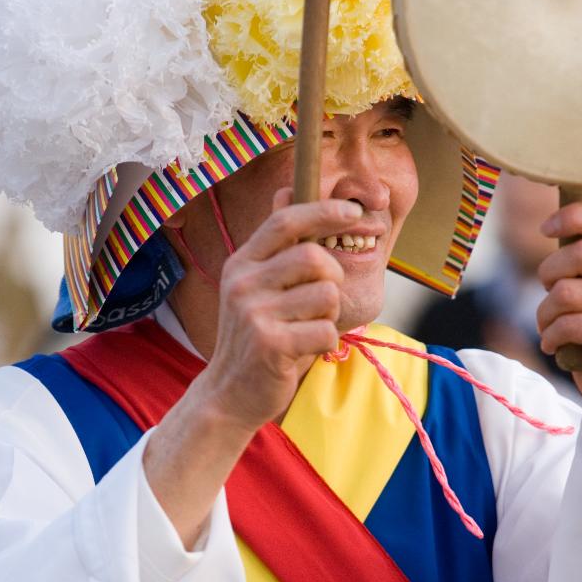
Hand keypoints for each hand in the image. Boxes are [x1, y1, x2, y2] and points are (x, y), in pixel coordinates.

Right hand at [196, 188, 360, 434]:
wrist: (229, 392)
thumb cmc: (254, 335)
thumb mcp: (254, 284)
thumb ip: (275, 244)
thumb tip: (287, 190)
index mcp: (242, 263)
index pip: (285, 221)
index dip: (323, 211)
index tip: (353, 211)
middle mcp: (243, 283)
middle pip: (314, 257)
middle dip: (334, 277)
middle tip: (324, 298)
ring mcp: (254, 314)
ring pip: (326, 296)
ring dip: (329, 315)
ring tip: (307, 328)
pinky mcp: (270, 345)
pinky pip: (326, 331)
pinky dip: (326, 342)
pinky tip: (304, 349)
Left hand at [536, 200, 581, 467]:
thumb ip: (581, 256)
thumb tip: (552, 223)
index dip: (573, 216)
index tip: (545, 229)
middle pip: (579, 253)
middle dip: (549, 275)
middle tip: (548, 295)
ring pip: (565, 292)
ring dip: (545, 314)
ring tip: (553, 326)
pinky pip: (566, 323)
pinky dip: (550, 336)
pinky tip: (556, 344)